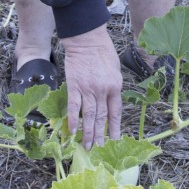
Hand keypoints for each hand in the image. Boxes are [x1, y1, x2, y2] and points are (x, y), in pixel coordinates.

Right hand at [61, 25, 122, 148]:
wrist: (87, 40)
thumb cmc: (103, 52)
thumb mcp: (116, 70)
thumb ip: (113, 87)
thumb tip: (110, 103)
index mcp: (115, 87)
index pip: (115, 113)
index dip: (114, 128)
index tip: (114, 140)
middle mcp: (102, 90)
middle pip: (101, 117)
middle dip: (99, 135)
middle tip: (97, 149)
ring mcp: (88, 89)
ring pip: (88, 116)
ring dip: (87, 132)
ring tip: (86, 145)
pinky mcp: (74, 86)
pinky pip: (73, 106)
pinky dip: (73, 119)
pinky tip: (73, 131)